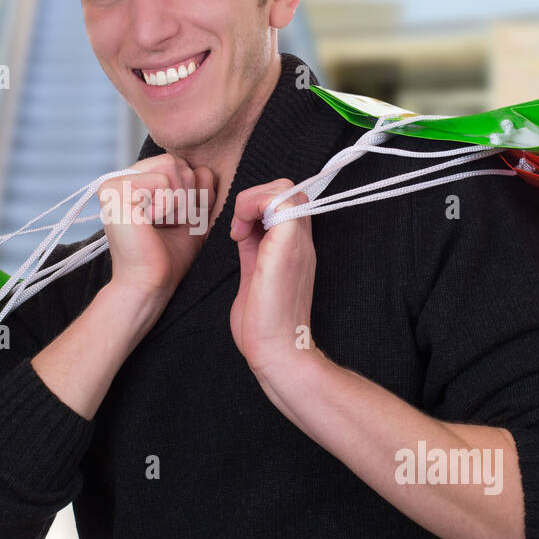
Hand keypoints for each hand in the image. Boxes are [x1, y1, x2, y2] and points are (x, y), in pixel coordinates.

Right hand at [100, 153, 214, 310]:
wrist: (152, 283)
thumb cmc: (170, 256)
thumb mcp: (192, 216)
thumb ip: (199, 190)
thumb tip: (203, 169)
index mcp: (137, 183)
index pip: (177, 163)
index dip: (188, 193)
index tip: (174, 221)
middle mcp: (122, 179)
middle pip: (175, 162)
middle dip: (184, 197)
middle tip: (167, 224)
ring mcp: (115, 184)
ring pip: (170, 168)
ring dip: (176, 202)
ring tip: (160, 223)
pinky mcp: (114, 191)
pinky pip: (162, 182)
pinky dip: (166, 207)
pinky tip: (149, 224)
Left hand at [228, 179, 319, 381]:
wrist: (277, 350)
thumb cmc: (263, 324)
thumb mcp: (254, 274)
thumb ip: (253, 248)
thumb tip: (244, 228)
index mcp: (293, 247)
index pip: (285, 202)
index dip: (258, 205)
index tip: (239, 231)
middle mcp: (300, 240)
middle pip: (287, 188)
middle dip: (255, 197)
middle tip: (238, 227)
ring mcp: (297, 241)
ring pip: (285, 188)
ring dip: (253, 200)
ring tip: (239, 230)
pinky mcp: (288, 244)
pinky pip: (279, 200)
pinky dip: (252, 205)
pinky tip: (239, 234)